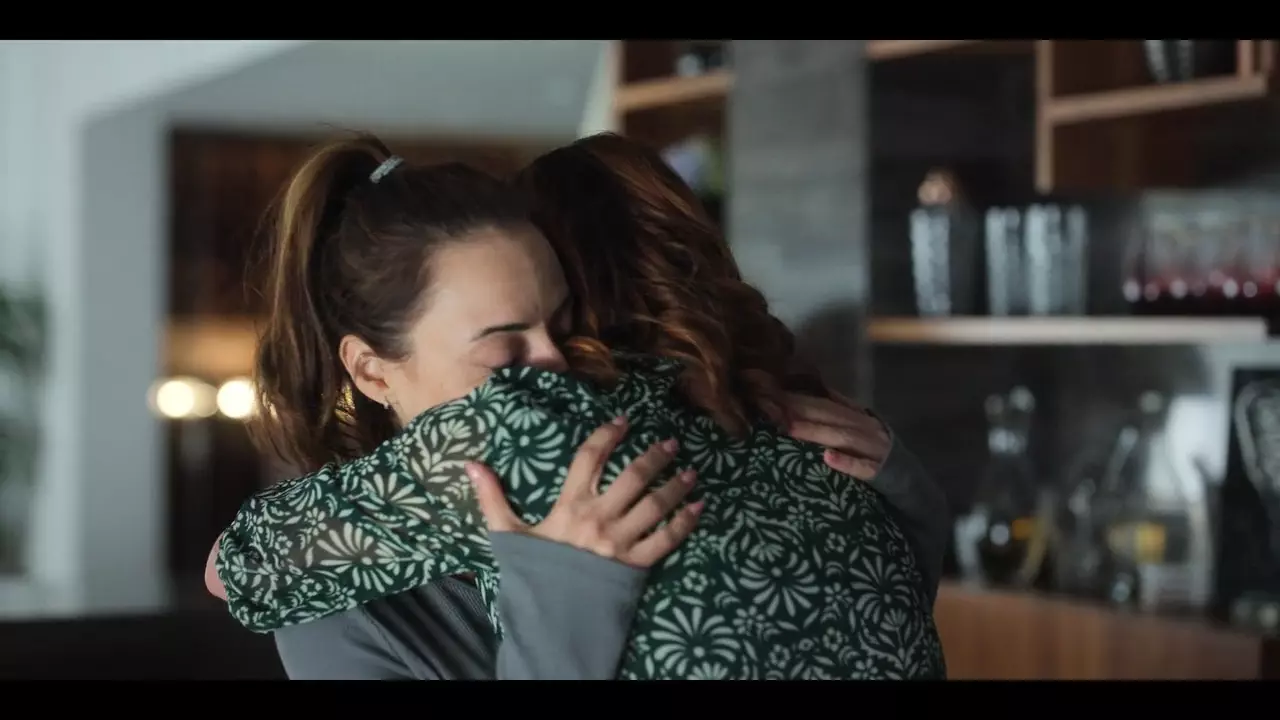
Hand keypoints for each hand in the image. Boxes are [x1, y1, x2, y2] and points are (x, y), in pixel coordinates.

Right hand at [465, 416, 701, 567]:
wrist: (550, 617)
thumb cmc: (532, 572)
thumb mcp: (507, 533)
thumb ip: (492, 497)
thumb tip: (471, 464)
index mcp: (569, 504)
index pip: (590, 458)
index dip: (608, 435)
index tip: (624, 421)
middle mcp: (598, 517)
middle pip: (633, 476)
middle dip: (655, 456)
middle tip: (672, 444)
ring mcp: (619, 541)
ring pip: (655, 504)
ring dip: (676, 485)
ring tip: (691, 471)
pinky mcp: (636, 564)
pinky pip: (667, 538)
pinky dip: (686, 521)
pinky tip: (699, 507)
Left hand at [782, 392, 890, 479]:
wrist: (909, 477)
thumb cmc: (875, 451)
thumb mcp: (861, 426)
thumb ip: (843, 408)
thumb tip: (819, 389)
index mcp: (859, 416)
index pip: (827, 405)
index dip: (802, 399)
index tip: (775, 397)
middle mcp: (867, 428)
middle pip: (832, 417)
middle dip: (803, 412)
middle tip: (775, 411)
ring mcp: (874, 449)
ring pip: (844, 438)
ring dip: (817, 432)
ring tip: (793, 430)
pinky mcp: (879, 471)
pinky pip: (862, 467)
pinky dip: (845, 462)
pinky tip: (827, 458)